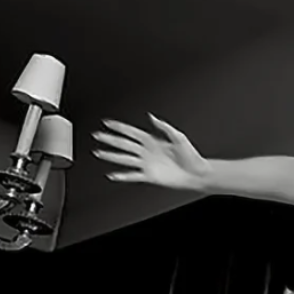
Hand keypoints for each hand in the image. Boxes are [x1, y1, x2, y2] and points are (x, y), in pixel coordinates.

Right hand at [93, 115, 210, 190]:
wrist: (196, 173)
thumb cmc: (191, 156)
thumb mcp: (178, 136)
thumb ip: (164, 127)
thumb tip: (152, 117)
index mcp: (152, 140)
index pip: (131, 132)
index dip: (119, 127)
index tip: (107, 123)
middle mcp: (147, 151)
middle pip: (123, 144)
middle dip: (109, 139)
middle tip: (97, 136)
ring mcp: (147, 164)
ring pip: (124, 158)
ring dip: (111, 156)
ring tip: (98, 153)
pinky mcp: (149, 176)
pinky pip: (133, 175)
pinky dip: (122, 176)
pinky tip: (112, 175)